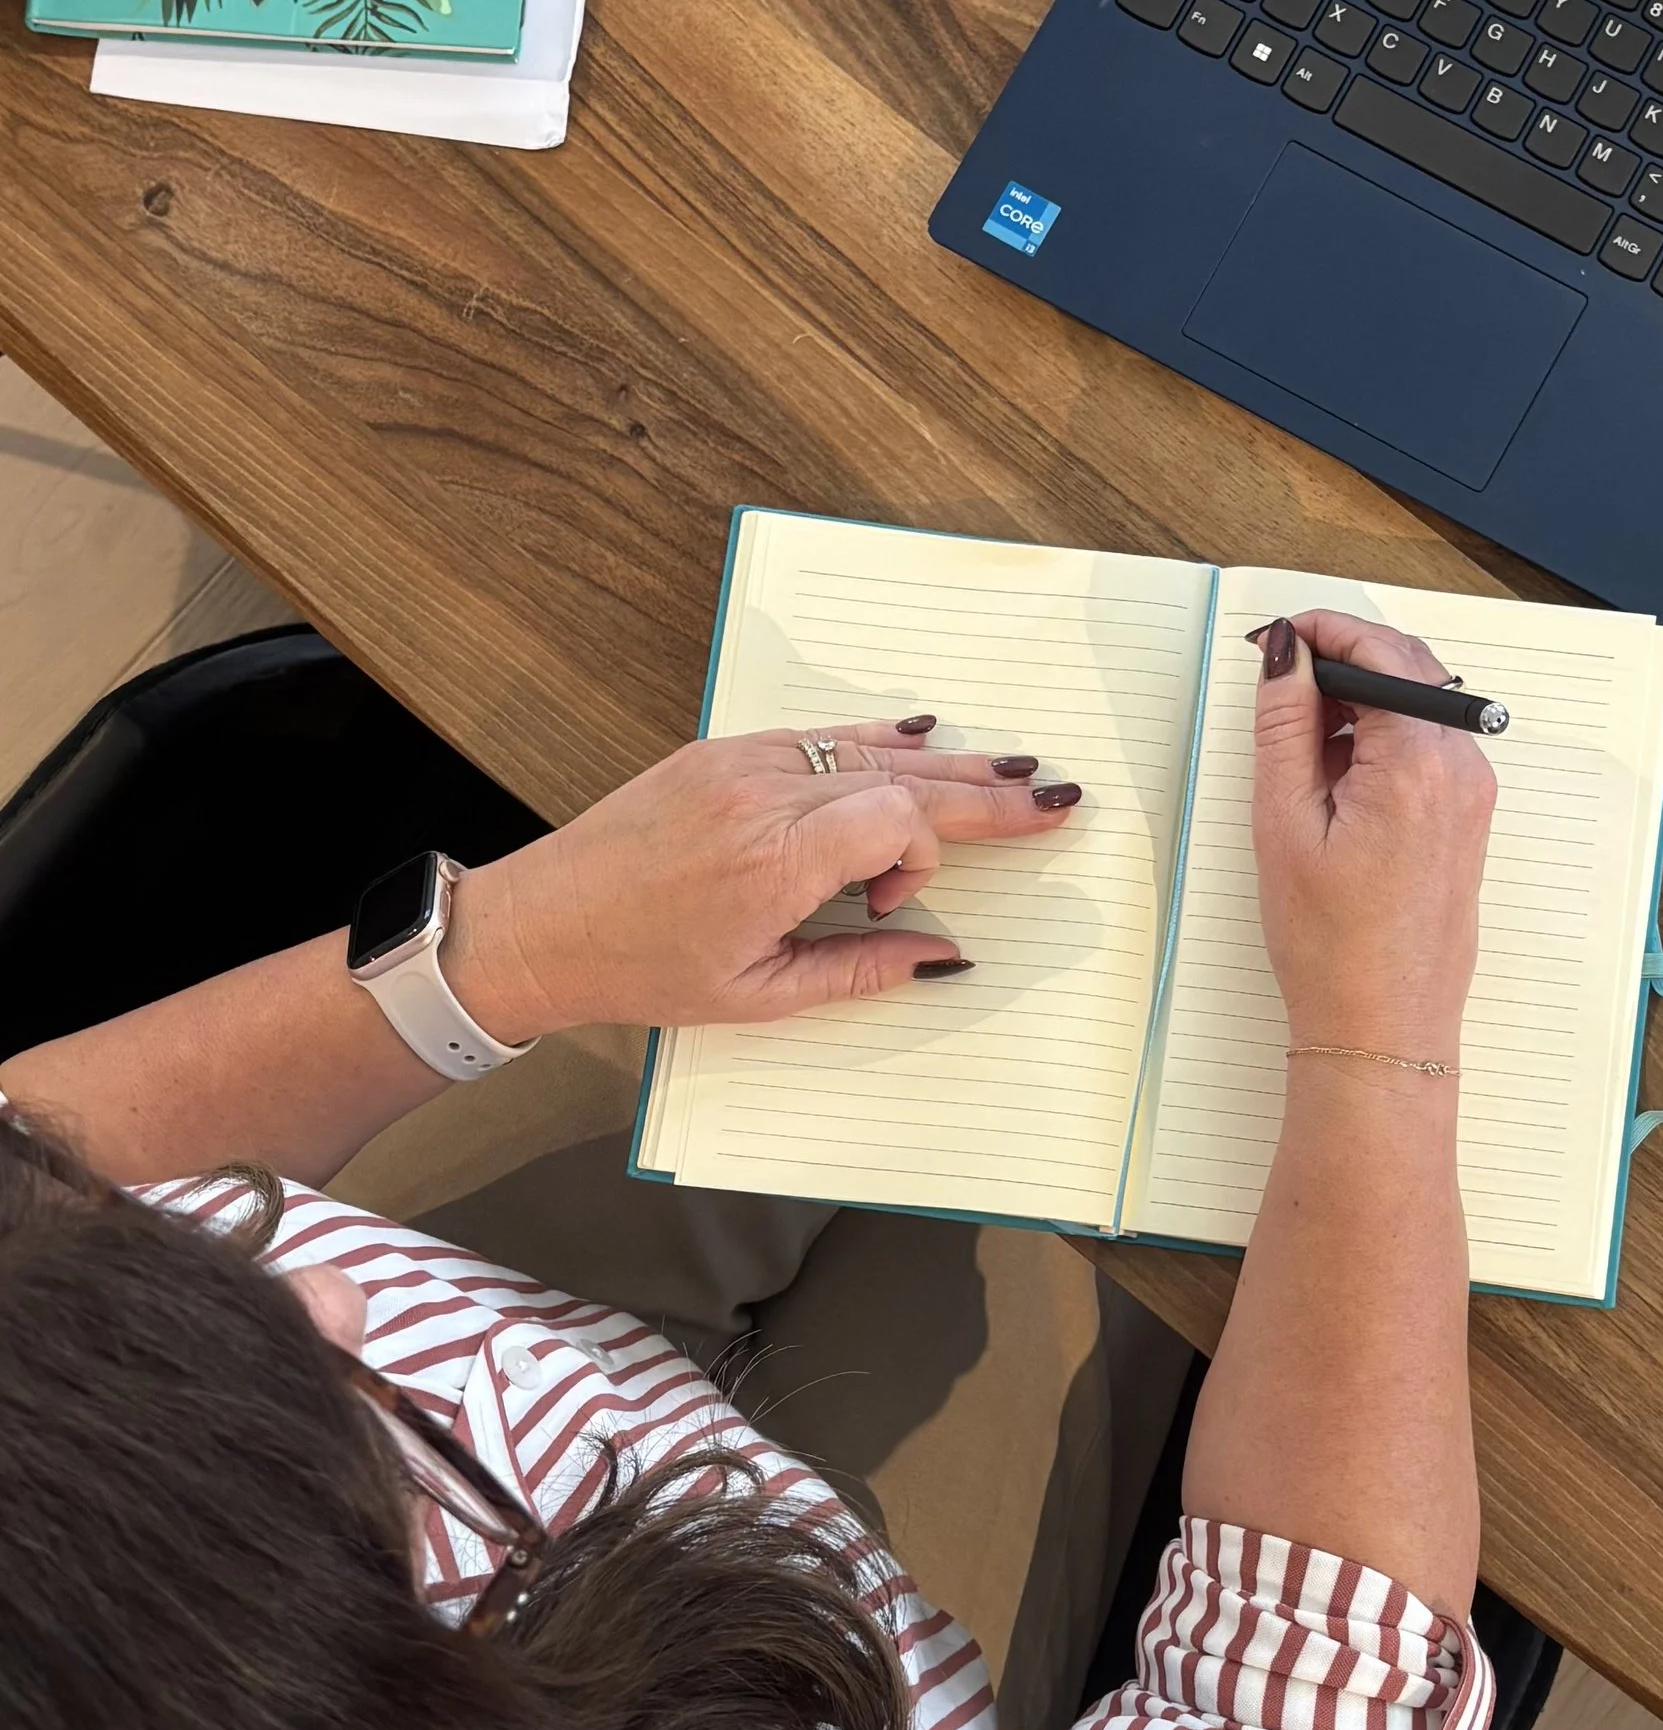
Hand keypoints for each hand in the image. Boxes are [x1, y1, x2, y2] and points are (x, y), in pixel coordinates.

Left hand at [441, 724, 1083, 1038]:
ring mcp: (741, 761)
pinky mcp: (722, 750)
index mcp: (774, 860)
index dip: (922, 857)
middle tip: (1053, 798)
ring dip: (943, 764)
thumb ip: (860, 971)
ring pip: (868, 748)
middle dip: (984, 794)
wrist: (542, 923)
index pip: (897, 818)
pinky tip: (921, 739)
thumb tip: (943, 956)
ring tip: (1010, 769)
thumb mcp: (757, 995)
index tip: (893, 903)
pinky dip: (876, 742)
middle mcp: (763, 795)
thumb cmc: (640, 968)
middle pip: (903, 775)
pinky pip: (820, 734)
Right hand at [1248, 613, 1494, 1063]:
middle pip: (1408, 670)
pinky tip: (1334, 780)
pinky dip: (1381, 740)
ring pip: (1417, 708)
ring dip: (1360, 702)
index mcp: (1420, 764)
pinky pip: (1427, 748)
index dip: (1324, 630)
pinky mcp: (1468, 820)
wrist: (1381, 1029)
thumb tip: (1285, 652)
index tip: (1276, 639)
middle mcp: (1463, 770)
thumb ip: (1285, 724)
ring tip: (1298, 748)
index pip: (1382, 650)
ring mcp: (1473, 796)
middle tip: (1278, 683)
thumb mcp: (1285, 822)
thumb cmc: (1330, 943)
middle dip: (1342, 660)